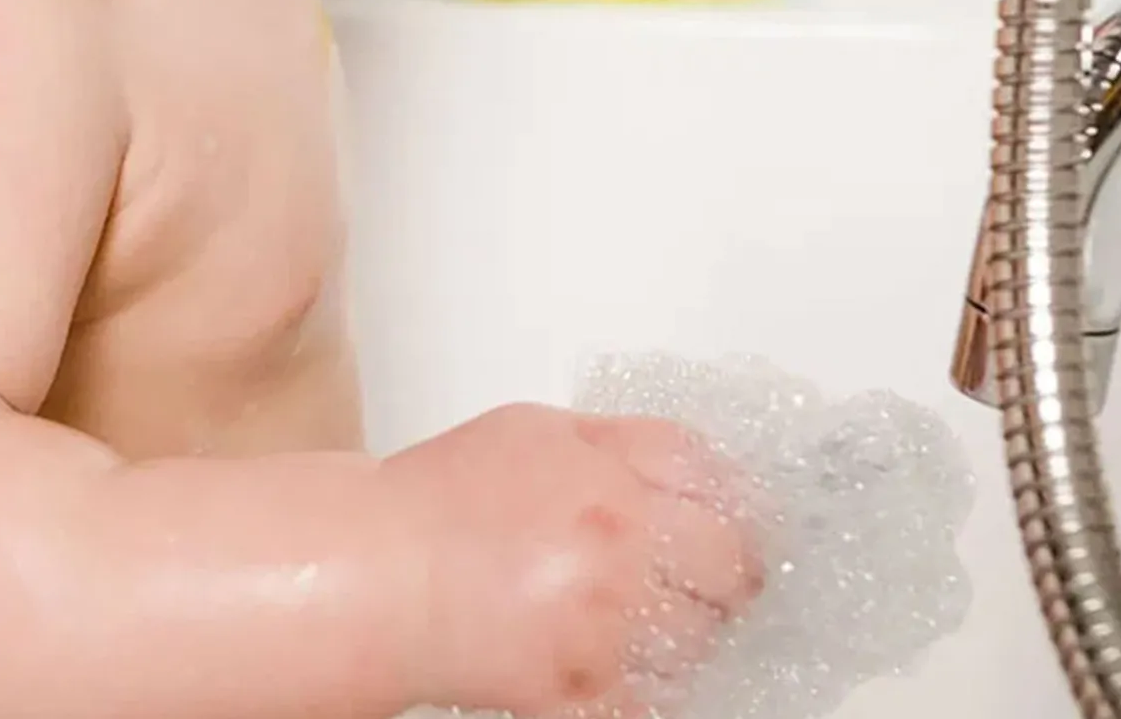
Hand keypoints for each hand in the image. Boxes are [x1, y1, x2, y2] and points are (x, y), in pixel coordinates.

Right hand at [384, 404, 762, 717]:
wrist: (386, 570)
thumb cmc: (448, 495)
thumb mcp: (538, 430)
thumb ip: (621, 442)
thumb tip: (696, 464)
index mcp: (609, 477)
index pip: (718, 483)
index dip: (734, 501)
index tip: (732, 517)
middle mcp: (619, 549)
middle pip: (732, 564)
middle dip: (725, 570)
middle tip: (705, 576)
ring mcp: (606, 628)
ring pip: (706, 640)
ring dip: (693, 630)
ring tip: (650, 617)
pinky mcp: (586, 694)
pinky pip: (661, 701)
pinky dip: (657, 686)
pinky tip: (629, 660)